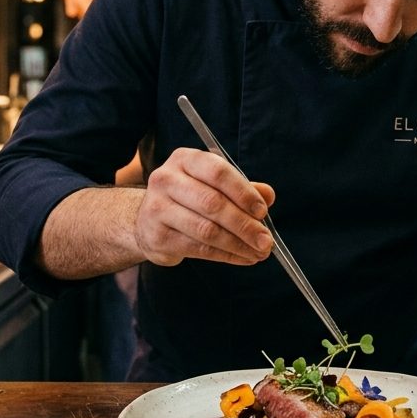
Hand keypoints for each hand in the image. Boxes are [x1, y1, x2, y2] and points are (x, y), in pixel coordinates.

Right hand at [133, 147, 275, 266]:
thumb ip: (241, 188)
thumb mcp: (213, 186)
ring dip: (238, 244)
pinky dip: (226, 255)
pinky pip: (199, 249)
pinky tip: (242, 258)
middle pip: (213, 203)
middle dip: (244, 225)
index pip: (218, 172)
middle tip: (266, 241)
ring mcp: (158, 208)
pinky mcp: (158, 236)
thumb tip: (268, 195)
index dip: (243, 192)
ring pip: (207, 230)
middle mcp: (166, 179)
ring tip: (259, 253)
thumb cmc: (188, 200)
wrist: (148, 223)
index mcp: (185, 160)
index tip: (262, 211)